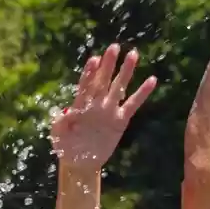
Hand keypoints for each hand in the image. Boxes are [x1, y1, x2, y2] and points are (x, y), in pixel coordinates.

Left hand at [50, 45, 156, 171]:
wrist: (79, 161)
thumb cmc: (65, 146)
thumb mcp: (58, 135)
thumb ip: (60, 123)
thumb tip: (64, 112)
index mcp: (80, 104)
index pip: (85, 85)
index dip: (90, 73)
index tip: (94, 59)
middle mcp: (96, 104)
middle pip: (103, 80)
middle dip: (108, 64)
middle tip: (114, 47)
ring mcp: (109, 110)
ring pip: (118, 87)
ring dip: (125, 72)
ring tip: (133, 54)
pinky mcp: (120, 120)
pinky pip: (133, 104)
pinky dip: (142, 93)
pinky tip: (151, 80)